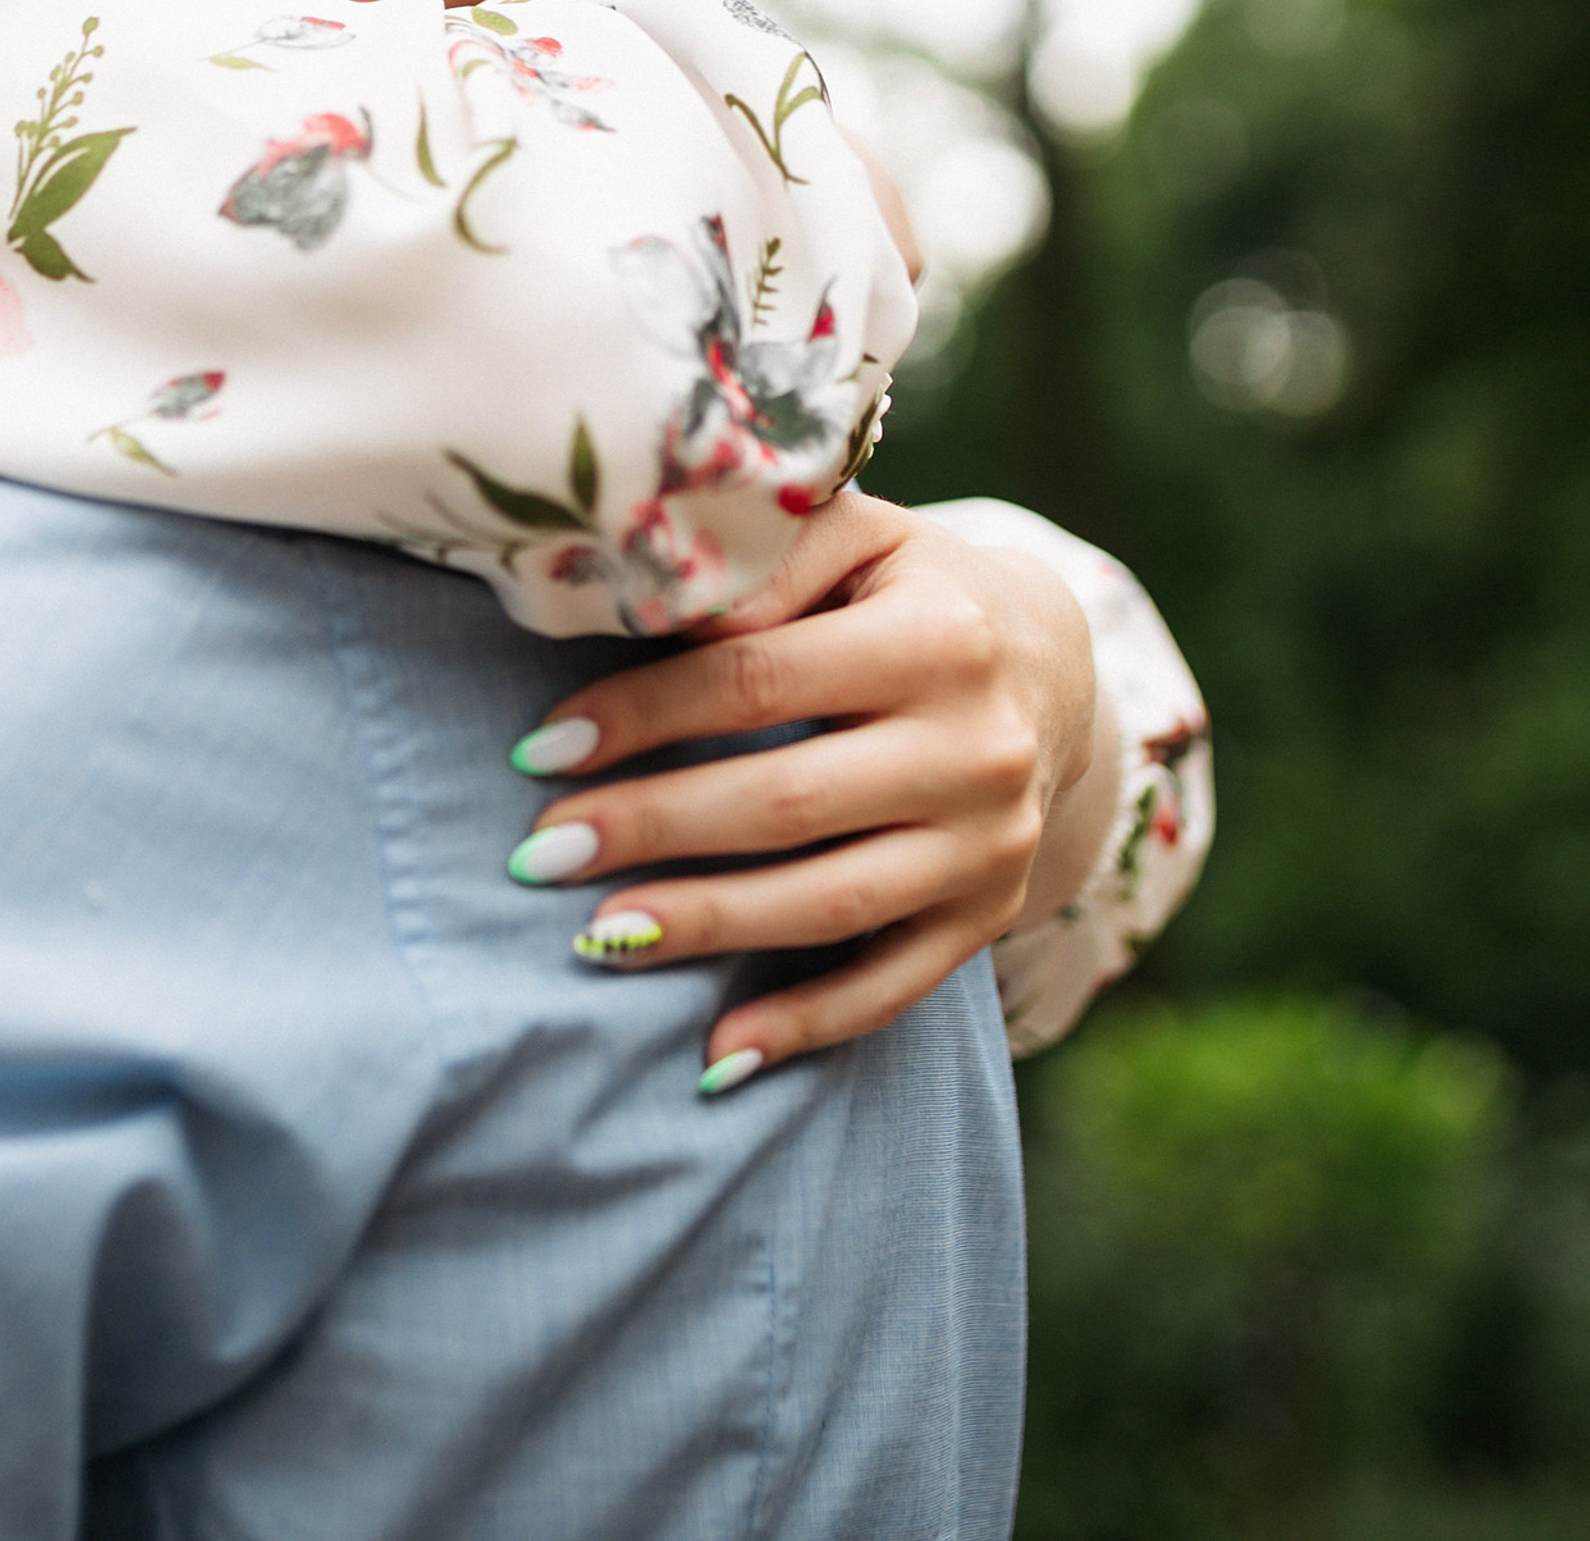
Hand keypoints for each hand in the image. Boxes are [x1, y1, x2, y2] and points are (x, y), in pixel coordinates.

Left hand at [506, 491, 1110, 1086]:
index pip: (758, 681)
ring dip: (706, 928)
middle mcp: (977, 749)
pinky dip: (804, 1027)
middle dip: (650, 830)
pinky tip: (714, 1055)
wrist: (1049, 660)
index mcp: (939, 636)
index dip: (643, 716)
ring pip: (829, 904)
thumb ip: (767, 555)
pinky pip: (890, 985)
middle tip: (540, 852)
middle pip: (786, 803)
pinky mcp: (989, 914)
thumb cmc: (907, 586)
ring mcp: (988, 845)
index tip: (542, 748)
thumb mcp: (856, 533)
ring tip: (595, 941)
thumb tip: (658, 608)